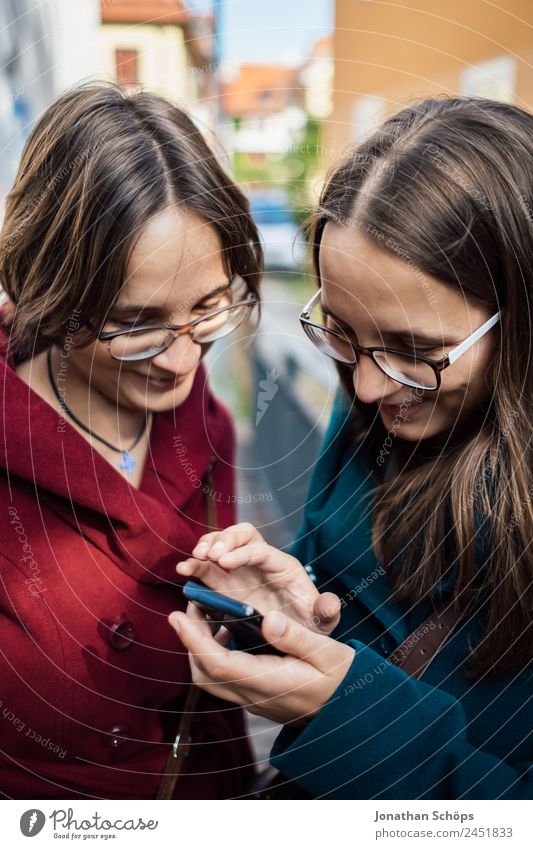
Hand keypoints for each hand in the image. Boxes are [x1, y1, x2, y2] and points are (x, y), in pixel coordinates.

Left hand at [169, 603, 354, 725]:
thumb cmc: (342, 680)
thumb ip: (297, 637)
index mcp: (270, 683)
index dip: (194, 640)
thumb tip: (268, 619)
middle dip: (190, 641)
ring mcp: (254, 700)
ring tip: (205, 614)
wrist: (351, 713)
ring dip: (200, 648)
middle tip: (189, 607)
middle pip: (206, 674)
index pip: (219, 664)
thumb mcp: (329, 653)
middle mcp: (255, 696)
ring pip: (211, 678)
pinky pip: (224, 678)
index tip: (177, 615)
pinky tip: (228, 630)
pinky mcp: (256, 697)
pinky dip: (215, 653)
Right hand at [176, 522, 340, 634]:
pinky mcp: (225, 584)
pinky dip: (196, 565)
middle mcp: (261, 563)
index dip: (242, 553)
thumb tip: (330, 604)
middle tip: (206, 555)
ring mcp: (241, 571)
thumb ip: (326, 612)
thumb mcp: (321, 623)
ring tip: (191, 562)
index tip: (224, 562)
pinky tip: (184, 572)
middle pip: (241, 535)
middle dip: (223, 540)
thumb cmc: (308, 628)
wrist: (293, 641)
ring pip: (221, 546)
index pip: (262, 550)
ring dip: (205, 548)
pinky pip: (208, 567)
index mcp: (284, 567)